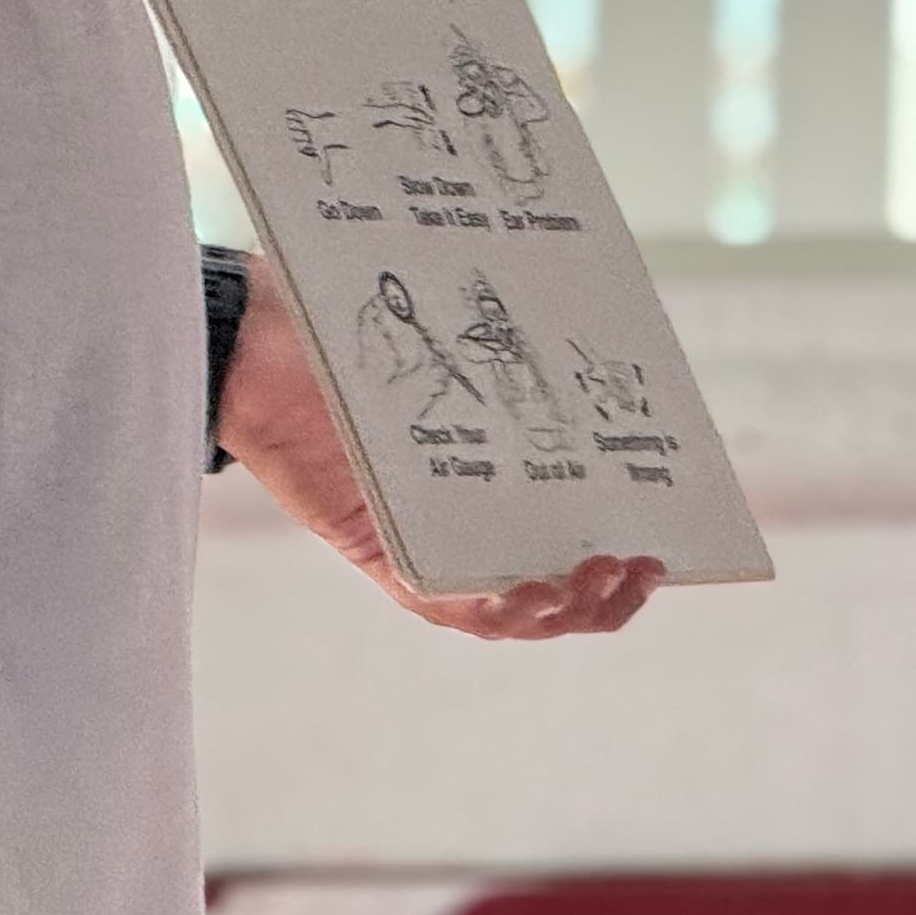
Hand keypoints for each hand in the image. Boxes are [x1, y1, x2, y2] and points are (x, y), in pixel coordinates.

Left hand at [212, 260, 658, 640]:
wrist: (252, 340)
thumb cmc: (340, 324)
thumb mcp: (435, 330)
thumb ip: (493, 340)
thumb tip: (579, 304)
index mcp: (478, 473)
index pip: (559, 520)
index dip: (612, 546)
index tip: (663, 535)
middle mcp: (455, 516)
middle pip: (544, 581)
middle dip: (603, 591)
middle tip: (646, 567)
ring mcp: (416, 539)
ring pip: (501, 609)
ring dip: (559, 608)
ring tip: (602, 576)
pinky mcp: (373, 552)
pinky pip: (437, 605)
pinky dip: (487, 610)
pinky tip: (528, 592)